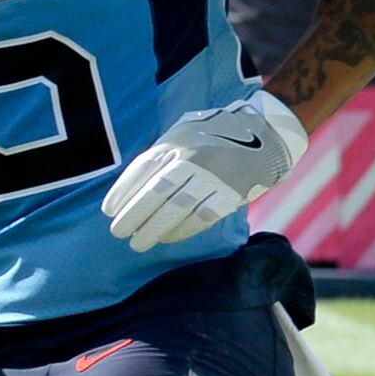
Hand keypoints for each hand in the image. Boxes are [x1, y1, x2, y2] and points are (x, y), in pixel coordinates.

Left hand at [101, 87, 307, 251]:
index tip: (108, 211)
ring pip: (178, 207)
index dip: (123, 191)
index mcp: (177, 140)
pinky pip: (203, 216)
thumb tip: (132, 187)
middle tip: (118, 232)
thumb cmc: (214, 136)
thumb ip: (162, 154)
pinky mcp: (233, 193)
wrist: (265, 134)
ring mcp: (215, 175)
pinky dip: (183, 230)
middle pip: (157, 190)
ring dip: (155, 227)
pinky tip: (168, 238)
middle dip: (134, 214)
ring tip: (138, 242)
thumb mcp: (184, 133)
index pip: (143, 168)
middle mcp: (194, 157)